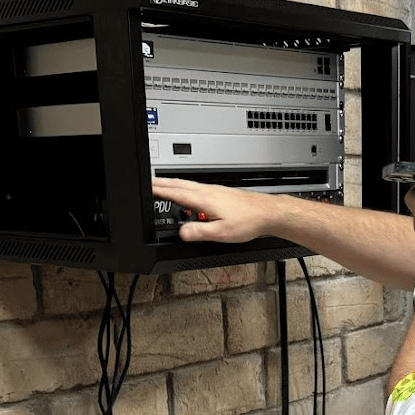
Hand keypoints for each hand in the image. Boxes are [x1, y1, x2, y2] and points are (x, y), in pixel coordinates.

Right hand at [151, 177, 277, 242]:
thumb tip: (182, 233)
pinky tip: (187, 193)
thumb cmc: (249, 221)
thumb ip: (200, 233)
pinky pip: (196, 187)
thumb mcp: (222, 233)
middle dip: (161, 183)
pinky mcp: (220, 192)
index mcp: (204, 199)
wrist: (267, 212)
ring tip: (161, 184)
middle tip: (148, 182)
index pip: (175, 193)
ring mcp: (214, 190)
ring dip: (171, 183)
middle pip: (178, 184)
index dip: (159, 191)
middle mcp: (208, 191)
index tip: (146, 188)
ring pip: (187, 184)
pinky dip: (184, 187)